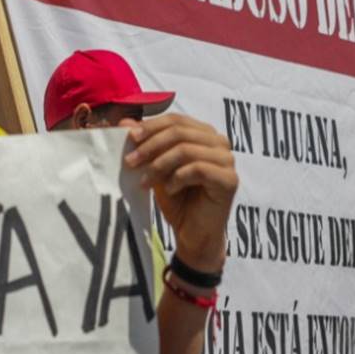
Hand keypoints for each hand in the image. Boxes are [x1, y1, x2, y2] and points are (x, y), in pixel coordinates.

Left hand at [123, 113, 237, 269]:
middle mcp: (220, 143)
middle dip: (151, 145)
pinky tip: (169, 190)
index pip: (177, 120)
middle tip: (130, 161)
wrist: (192, 234)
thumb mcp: (156, 168)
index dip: (152, 126)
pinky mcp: (229, 180)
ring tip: (145, 181)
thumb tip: (125, 122)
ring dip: (160, 165)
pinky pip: (198, 169)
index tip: (130, 137)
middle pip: (181, 132)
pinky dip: (177, 179)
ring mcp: (227, 161)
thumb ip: (145, 145)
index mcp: (205, 134)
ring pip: (187, 150)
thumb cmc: (177, 199)